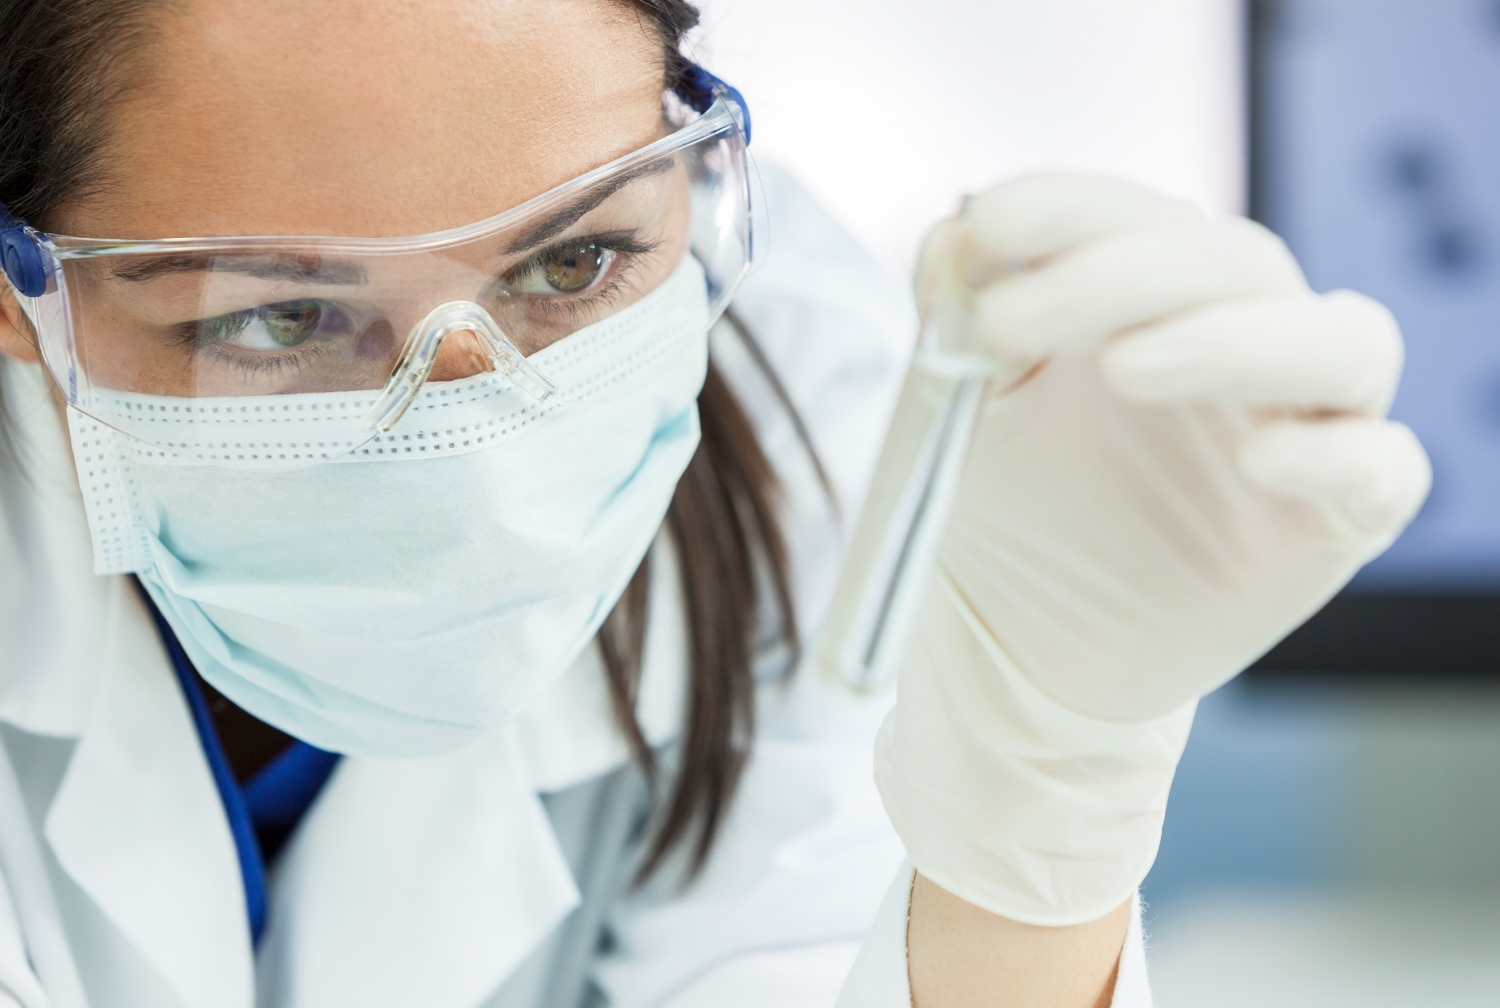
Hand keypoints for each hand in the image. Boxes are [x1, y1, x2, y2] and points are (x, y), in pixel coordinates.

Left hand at [875, 174, 1430, 926]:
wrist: (1020, 644)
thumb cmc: (1007, 511)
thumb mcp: (965, 409)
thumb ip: (960, 321)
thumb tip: (951, 235)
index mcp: (1155, 301)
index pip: (1142, 217)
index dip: (1068, 208)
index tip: (983, 225)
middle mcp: (1242, 344)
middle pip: (1239, 262)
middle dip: (1122, 273)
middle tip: (1008, 320)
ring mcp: (1301, 428)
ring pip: (1342, 343)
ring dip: (1237, 338)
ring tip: (1125, 368)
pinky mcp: (1333, 524)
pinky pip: (1384, 469)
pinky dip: (1337, 455)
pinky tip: (1260, 460)